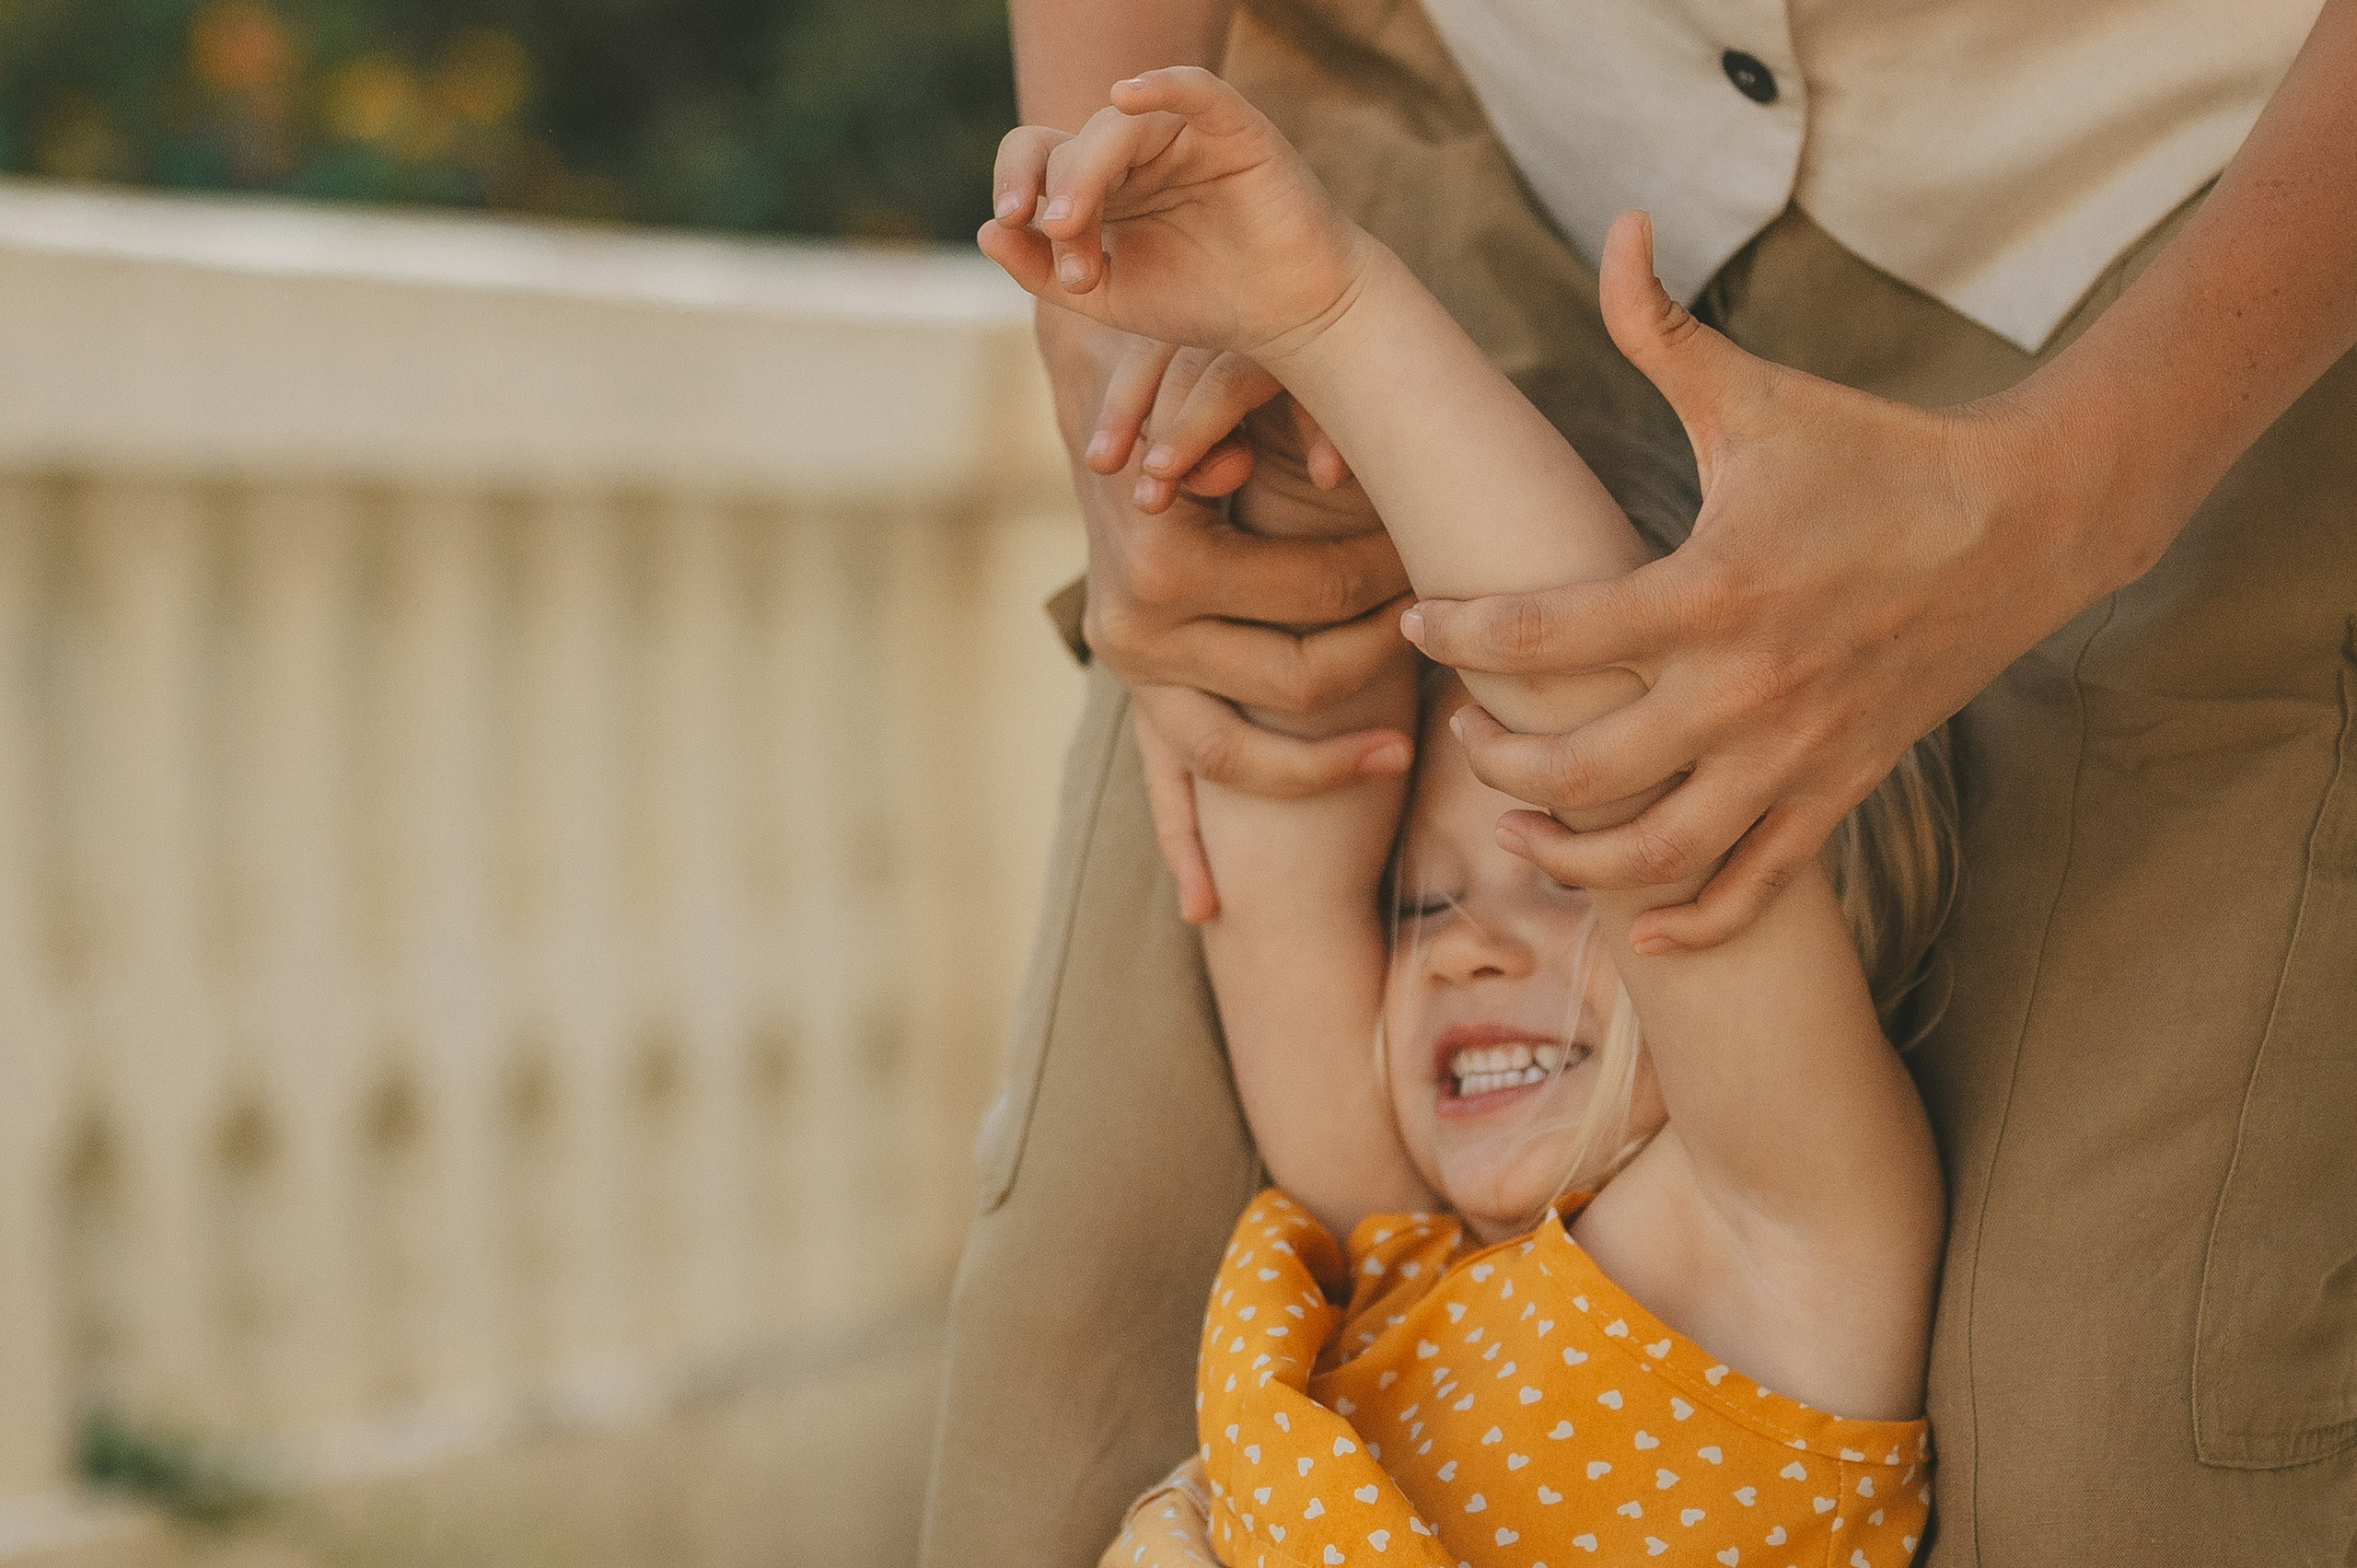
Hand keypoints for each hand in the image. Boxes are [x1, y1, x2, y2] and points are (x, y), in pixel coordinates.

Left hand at [980, 67, 1371, 358]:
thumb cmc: (1204, 302)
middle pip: (1072, 146)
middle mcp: (1137, 151)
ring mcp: (1184, 135)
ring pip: (1117, 128)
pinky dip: (1161, 84)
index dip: (1014, 178)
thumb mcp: (1107, 296)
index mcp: (1102, 182)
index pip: (1039, 155)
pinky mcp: (1234, 129)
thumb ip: (1042, 269)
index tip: (1010, 221)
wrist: (1288, 319)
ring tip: (1079, 231)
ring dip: (1088, 176)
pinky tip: (1126, 95)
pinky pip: (1194, 88)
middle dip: (1062, 198)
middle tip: (1072, 262)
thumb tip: (985, 230)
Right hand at [1033, 308, 1414, 920]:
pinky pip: (1164, 789)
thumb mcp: (1237, 385)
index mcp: (1167, 561)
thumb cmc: (1192, 385)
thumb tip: (1353, 464)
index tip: (1439, 568)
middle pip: (1295, 679)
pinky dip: (1185, 849)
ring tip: (1398, 755)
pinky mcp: (1133, 697)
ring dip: (1318, 768)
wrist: (1109, 399)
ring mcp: (1132, 673)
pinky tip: (1211, 908)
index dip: (1392, 584)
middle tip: (1437, 642)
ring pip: (1237, 757)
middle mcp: (1136, 627)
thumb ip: (1292, 414)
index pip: (1318, 600)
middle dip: (1377, 660)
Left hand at [1406, 211, 2130, 953]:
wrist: (2025, 523)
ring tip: (1520, 832)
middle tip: (1467, 737)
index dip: (1462, 634)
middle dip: (1502, 764)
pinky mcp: (1839, 787)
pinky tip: (1640, 928)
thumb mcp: (1760, 396)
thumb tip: (1616, 230)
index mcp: (1708, 590)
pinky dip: (1694, 919)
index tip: (1416, 620)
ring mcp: (1793, 752)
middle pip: (1583, 767)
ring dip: (1573, 856)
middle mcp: (1742, 688)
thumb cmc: (1876, 453)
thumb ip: (1664, 332)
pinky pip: (1755, 881)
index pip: (1546, 634)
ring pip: (1657, 851)